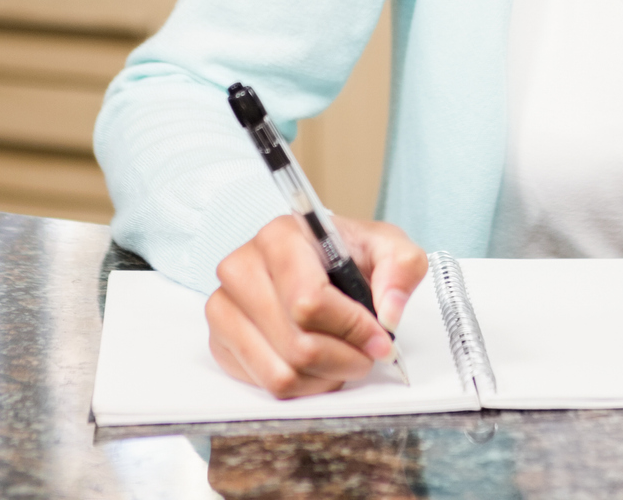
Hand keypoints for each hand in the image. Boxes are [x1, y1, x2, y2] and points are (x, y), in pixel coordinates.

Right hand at [206, 214, 428, 397]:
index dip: (352, 328)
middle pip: (297, 344)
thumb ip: (401, 269)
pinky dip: (302, 385)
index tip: (379, 338)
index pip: (309, 302)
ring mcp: (223, 307)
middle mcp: (241, 268)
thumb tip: (388, 314)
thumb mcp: (387, 247)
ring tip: (341, 357)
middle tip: (365, 353)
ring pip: (281, 373)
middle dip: (344, 358)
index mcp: (279, 237)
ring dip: (325, 376)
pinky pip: (265, 386)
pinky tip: (316, 363)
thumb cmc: (346, 255)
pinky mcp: (221, 341)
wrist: (316, 264)